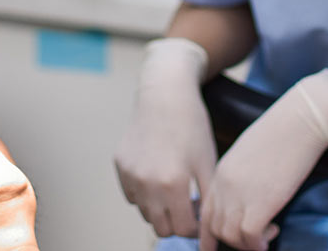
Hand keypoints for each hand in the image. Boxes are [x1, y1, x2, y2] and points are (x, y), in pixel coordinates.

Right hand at [115, 37, 217, 237]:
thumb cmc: (192, 126)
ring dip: (159, 208)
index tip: (200, 212)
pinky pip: (132, 194)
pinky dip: (144, 193)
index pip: (184, 229)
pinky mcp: (119, 165)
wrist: (165, 94)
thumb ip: (208, 202)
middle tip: (187, 203)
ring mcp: (129, 174)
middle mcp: (146, 183)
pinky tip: (156, 173)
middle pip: (161, 227)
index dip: (195, 224)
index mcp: (173, 184)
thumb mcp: (208, 164)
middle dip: (176, 221)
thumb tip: (208, 232)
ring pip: (145, 212)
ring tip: (173, 186)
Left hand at [199, 69, 327, 250]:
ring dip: (247, 243)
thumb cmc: (281, 132)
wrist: (300, 120)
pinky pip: (250, 237)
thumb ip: (240, 176)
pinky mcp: (261, 202)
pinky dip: (259, 243)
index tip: (219, 243)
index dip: (210, 232)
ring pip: (229, 236)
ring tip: (266, 235)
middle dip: (230, 241)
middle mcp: (224, 184)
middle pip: (213, 227)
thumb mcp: (249, 154)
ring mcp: (240, 193)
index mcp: (221, 171)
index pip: (204, 211)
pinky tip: (273, 232)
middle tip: (252, 239)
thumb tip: (248, 196)